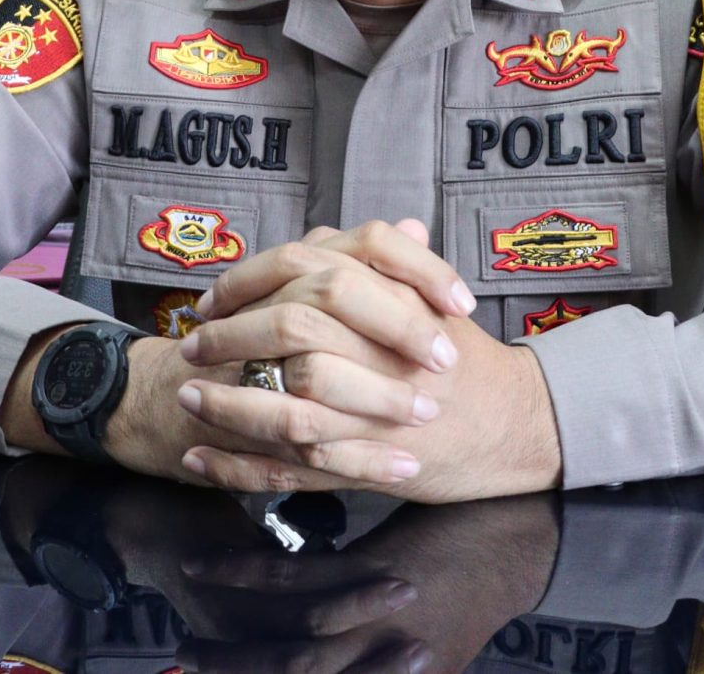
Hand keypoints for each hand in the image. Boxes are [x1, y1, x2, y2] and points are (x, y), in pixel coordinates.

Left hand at [142, 495, 561, 673]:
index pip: (292, 580)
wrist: (526, 545)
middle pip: (295, 655)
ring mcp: (407, 660)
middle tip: (183, 650)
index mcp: (380, 568)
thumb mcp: (400, 487)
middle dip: (235, 656)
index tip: (193, 568)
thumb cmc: (460, 503)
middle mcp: (388, 622)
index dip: (237, 576)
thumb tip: (286, 446)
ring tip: (212, 670)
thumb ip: (344, 481)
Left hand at [177, 224, 561, 500]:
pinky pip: (292, 469)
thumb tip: (319, 235)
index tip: (211, 298)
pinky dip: (239, 467)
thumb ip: (374, 264)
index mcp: (390, 298)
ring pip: (287, 406)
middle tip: (190, 348)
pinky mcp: (368, 465)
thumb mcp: (426, 298)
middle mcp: (383, 352)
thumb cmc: (464, 360)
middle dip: (229, 340)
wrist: (515, 423)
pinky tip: (201, 461)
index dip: (247, 282)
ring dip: (228, 404)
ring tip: (188, 399)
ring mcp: (377, 413)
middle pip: (290, 333)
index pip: (306, 271)